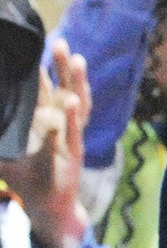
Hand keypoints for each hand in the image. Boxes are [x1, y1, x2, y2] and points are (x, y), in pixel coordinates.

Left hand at [2, 39, 90, 247]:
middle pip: (63, 87)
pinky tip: (70, 106)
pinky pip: (70, 135)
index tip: (36, 42)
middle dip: (62, 66)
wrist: (47, 205)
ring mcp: (68, 136)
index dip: (42, 66)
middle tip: (60, 42)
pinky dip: (70, 122)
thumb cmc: (25, 175)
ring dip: (76, 83)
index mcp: (43, 117)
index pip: (43, 86)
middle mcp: (59, 122)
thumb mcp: (1, 149)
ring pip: (76, 105)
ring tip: (78, 62)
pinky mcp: (71, 153)